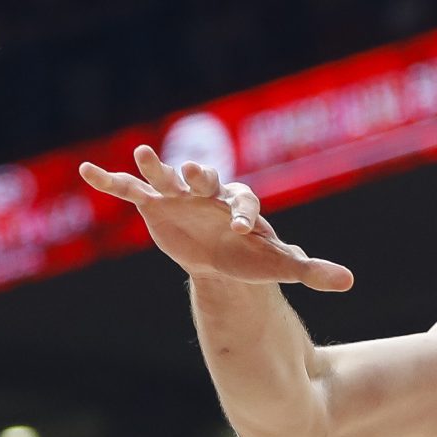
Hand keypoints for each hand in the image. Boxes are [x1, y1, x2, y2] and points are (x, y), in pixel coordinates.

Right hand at [80, 145, 353, 291]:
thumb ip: (311, 270)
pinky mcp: (154, 205)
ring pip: (167, 178)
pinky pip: (130, 190)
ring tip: (143, 153)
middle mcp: (209, 194)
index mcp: (240, 205)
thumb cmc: (251, 255)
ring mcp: (179, 197)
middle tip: (194, 172)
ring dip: (156, 166)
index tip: (245, 232)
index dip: (245, 216)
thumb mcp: (280, 265)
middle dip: (200, 178)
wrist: (221, 254)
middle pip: (205, 181)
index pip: (244, 204)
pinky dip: (109, 180)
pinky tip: (86, 170)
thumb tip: (349, 282)